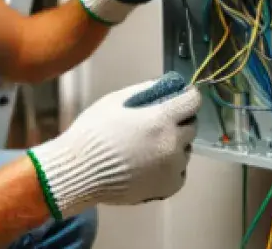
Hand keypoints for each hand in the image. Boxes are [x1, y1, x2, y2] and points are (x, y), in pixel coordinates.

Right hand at [27, 71, 199, 218]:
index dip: (186, 96)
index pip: (192, 101)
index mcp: (161, 119)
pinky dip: (170, 166)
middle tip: (157, 123)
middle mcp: (173, 144)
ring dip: (174, 145)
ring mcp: (173, 168)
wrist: (79, 172)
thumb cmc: (93, 132)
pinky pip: (179, 171)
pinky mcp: (169, 187)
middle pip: (191, 126)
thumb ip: (144, 90)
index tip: (178, 98)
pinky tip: (150, 164)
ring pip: (185, 150)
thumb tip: (168, 85)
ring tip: (148, 148)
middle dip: (179, 121)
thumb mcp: (114, 101)